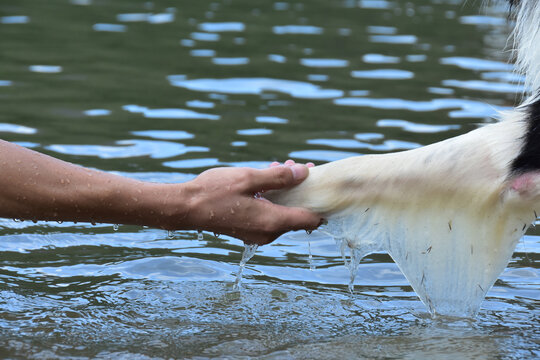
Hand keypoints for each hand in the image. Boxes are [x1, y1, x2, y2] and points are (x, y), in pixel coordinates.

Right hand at [182, 165, 321, 244]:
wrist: (185, 208)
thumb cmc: (214, 192)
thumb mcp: (249, 178)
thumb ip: (279, 177)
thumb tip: (304, 173)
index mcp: (272, 222)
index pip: (310, 219)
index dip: (320, 202)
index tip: (321, 184)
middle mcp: (268, 233)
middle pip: (297, 214)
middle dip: (300, 190)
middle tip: (297, 167)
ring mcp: (258, 234)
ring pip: (282, 212)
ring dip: (284, 191)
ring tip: (279, 168)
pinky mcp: (249, 230)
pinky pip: (269, 215)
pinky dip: (272, 198)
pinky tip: (265, 180)